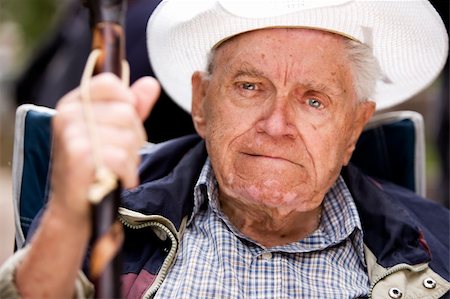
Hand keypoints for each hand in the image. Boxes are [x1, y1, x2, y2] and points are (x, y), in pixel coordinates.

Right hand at [16, 74, 159, 298]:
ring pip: (128, 135)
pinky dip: (127, 173)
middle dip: (135, 138)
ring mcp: (72, 134)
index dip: (129, 104)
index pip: (111, 83)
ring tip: (117, 168)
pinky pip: (122, 157)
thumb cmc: (95, 167)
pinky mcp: (79, 156)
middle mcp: (68, 114)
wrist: (74, 208)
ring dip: (131, 158)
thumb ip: (133, 107)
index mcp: (74, 102)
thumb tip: (152, 83)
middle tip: (121, 155)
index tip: (124, 125)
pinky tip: (119, 180)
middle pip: (127, 111)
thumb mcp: (114, 131)